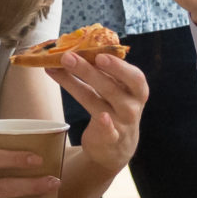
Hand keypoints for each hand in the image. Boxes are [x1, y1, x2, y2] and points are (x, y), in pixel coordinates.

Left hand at [51, 54, 146, 172]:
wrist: (117, 148)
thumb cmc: (114, 109)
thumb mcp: (115, 91)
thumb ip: (101, 73)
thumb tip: (72, 49)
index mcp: (136, 90)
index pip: (133, 76)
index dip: (117, 65)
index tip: (98, 54)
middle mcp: (131, 106)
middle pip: (111, 86)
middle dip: (88, 70)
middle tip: (68, 56)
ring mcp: (121, 123)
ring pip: (99, 103)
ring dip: (77, 85)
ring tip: (59, 69)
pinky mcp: (110, 139)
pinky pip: (109, 132)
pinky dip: (107, 125)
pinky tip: (102, 117)